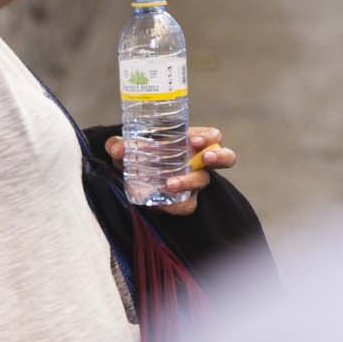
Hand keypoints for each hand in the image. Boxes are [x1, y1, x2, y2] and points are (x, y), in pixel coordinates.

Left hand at [104, 125, 237, 216]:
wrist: (131, 180)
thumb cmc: (139, 156)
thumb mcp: (128, 149)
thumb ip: (119, 146)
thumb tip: (117, 147)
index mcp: (192, 143)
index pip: (213, 137)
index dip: (209, 137)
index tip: (194, 139)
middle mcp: (198, 162)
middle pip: (225, 158)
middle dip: (218, 156)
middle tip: (204, 157)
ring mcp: (194, 183)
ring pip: (204, 183)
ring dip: (190, 182)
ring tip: (171, 184)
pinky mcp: (185, 202)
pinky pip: (187, 205)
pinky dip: (173, 205)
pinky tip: (159, 202)